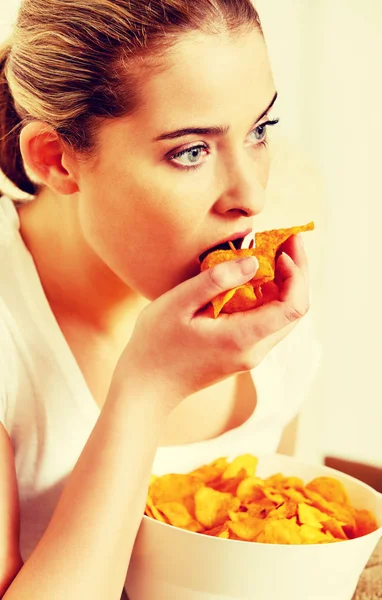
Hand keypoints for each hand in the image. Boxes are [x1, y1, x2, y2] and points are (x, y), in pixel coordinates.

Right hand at [114, 234, 308, 412]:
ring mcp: (249, 356)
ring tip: (274, 253)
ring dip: (285, 285)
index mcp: (242, 338)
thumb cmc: (156, 344)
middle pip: (295, 311)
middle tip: (287, 240)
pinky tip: (255, 278)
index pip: (293, 307)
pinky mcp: (242, 354)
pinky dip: (270, 297)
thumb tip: (254, 262)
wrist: (147, 386)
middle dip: (297, 273)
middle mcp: (254, 351)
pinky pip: (268, 323)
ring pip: (284, 317)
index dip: (297, 273)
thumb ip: (216, 280)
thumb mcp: (178, 303)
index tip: (284, 247)